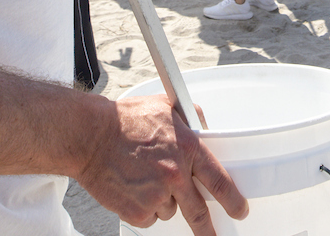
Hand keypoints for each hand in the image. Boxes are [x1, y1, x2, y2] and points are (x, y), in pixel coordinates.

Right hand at [78, 95, 246, 235]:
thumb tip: (204, 128)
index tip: (239, 210)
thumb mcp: (165, 106)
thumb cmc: (124, 120)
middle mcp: (175, 175)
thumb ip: (190, 118)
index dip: (233, 199)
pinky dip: (144, 208)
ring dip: (163, 200)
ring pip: (170, 210)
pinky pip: (150, 217)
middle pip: (199, 212)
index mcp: (186, 149)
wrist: (90, 136)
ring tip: (144, 178)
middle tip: (214, 235)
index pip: (219, 180)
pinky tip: (133, 187)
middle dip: (209, 229)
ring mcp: (156, 195)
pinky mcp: (137, 211)